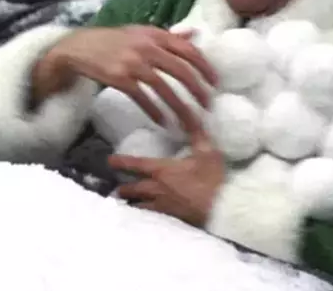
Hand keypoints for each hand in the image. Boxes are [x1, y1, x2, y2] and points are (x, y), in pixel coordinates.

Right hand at [32, 25, 218, 133]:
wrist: (78, 48)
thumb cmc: (111, 41)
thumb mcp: (140, 32)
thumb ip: (167, 35)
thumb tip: (195, 34)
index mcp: (154, 34)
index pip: (188, 49)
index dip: (205, 67)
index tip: (215, 83)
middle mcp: (146, 46)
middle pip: (181, 70)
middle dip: (198, 90)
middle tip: (208, 106)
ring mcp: (133, 63)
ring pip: (165, 88)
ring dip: (180, 107)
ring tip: (189, 122)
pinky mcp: (120, 78)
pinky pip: (143, 98)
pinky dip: (155, 111)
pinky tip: (163, 122)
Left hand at [110, 129, 225, 227]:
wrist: (222, 209)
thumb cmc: (212, 179)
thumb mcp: (206, 151)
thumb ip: (197, 133)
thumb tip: (191, 113)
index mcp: (162, 170)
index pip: (135, 164)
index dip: (121, 162)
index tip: (109, 161)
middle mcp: (157, 189)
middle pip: (133, 189)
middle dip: (124, 189)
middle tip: (118, 189)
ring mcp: (163, 207)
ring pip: (140, 206)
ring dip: (133, 204)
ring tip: (127, 206)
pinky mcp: (172, 219)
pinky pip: (153, 218)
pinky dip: (146, 217)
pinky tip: (146, 219)